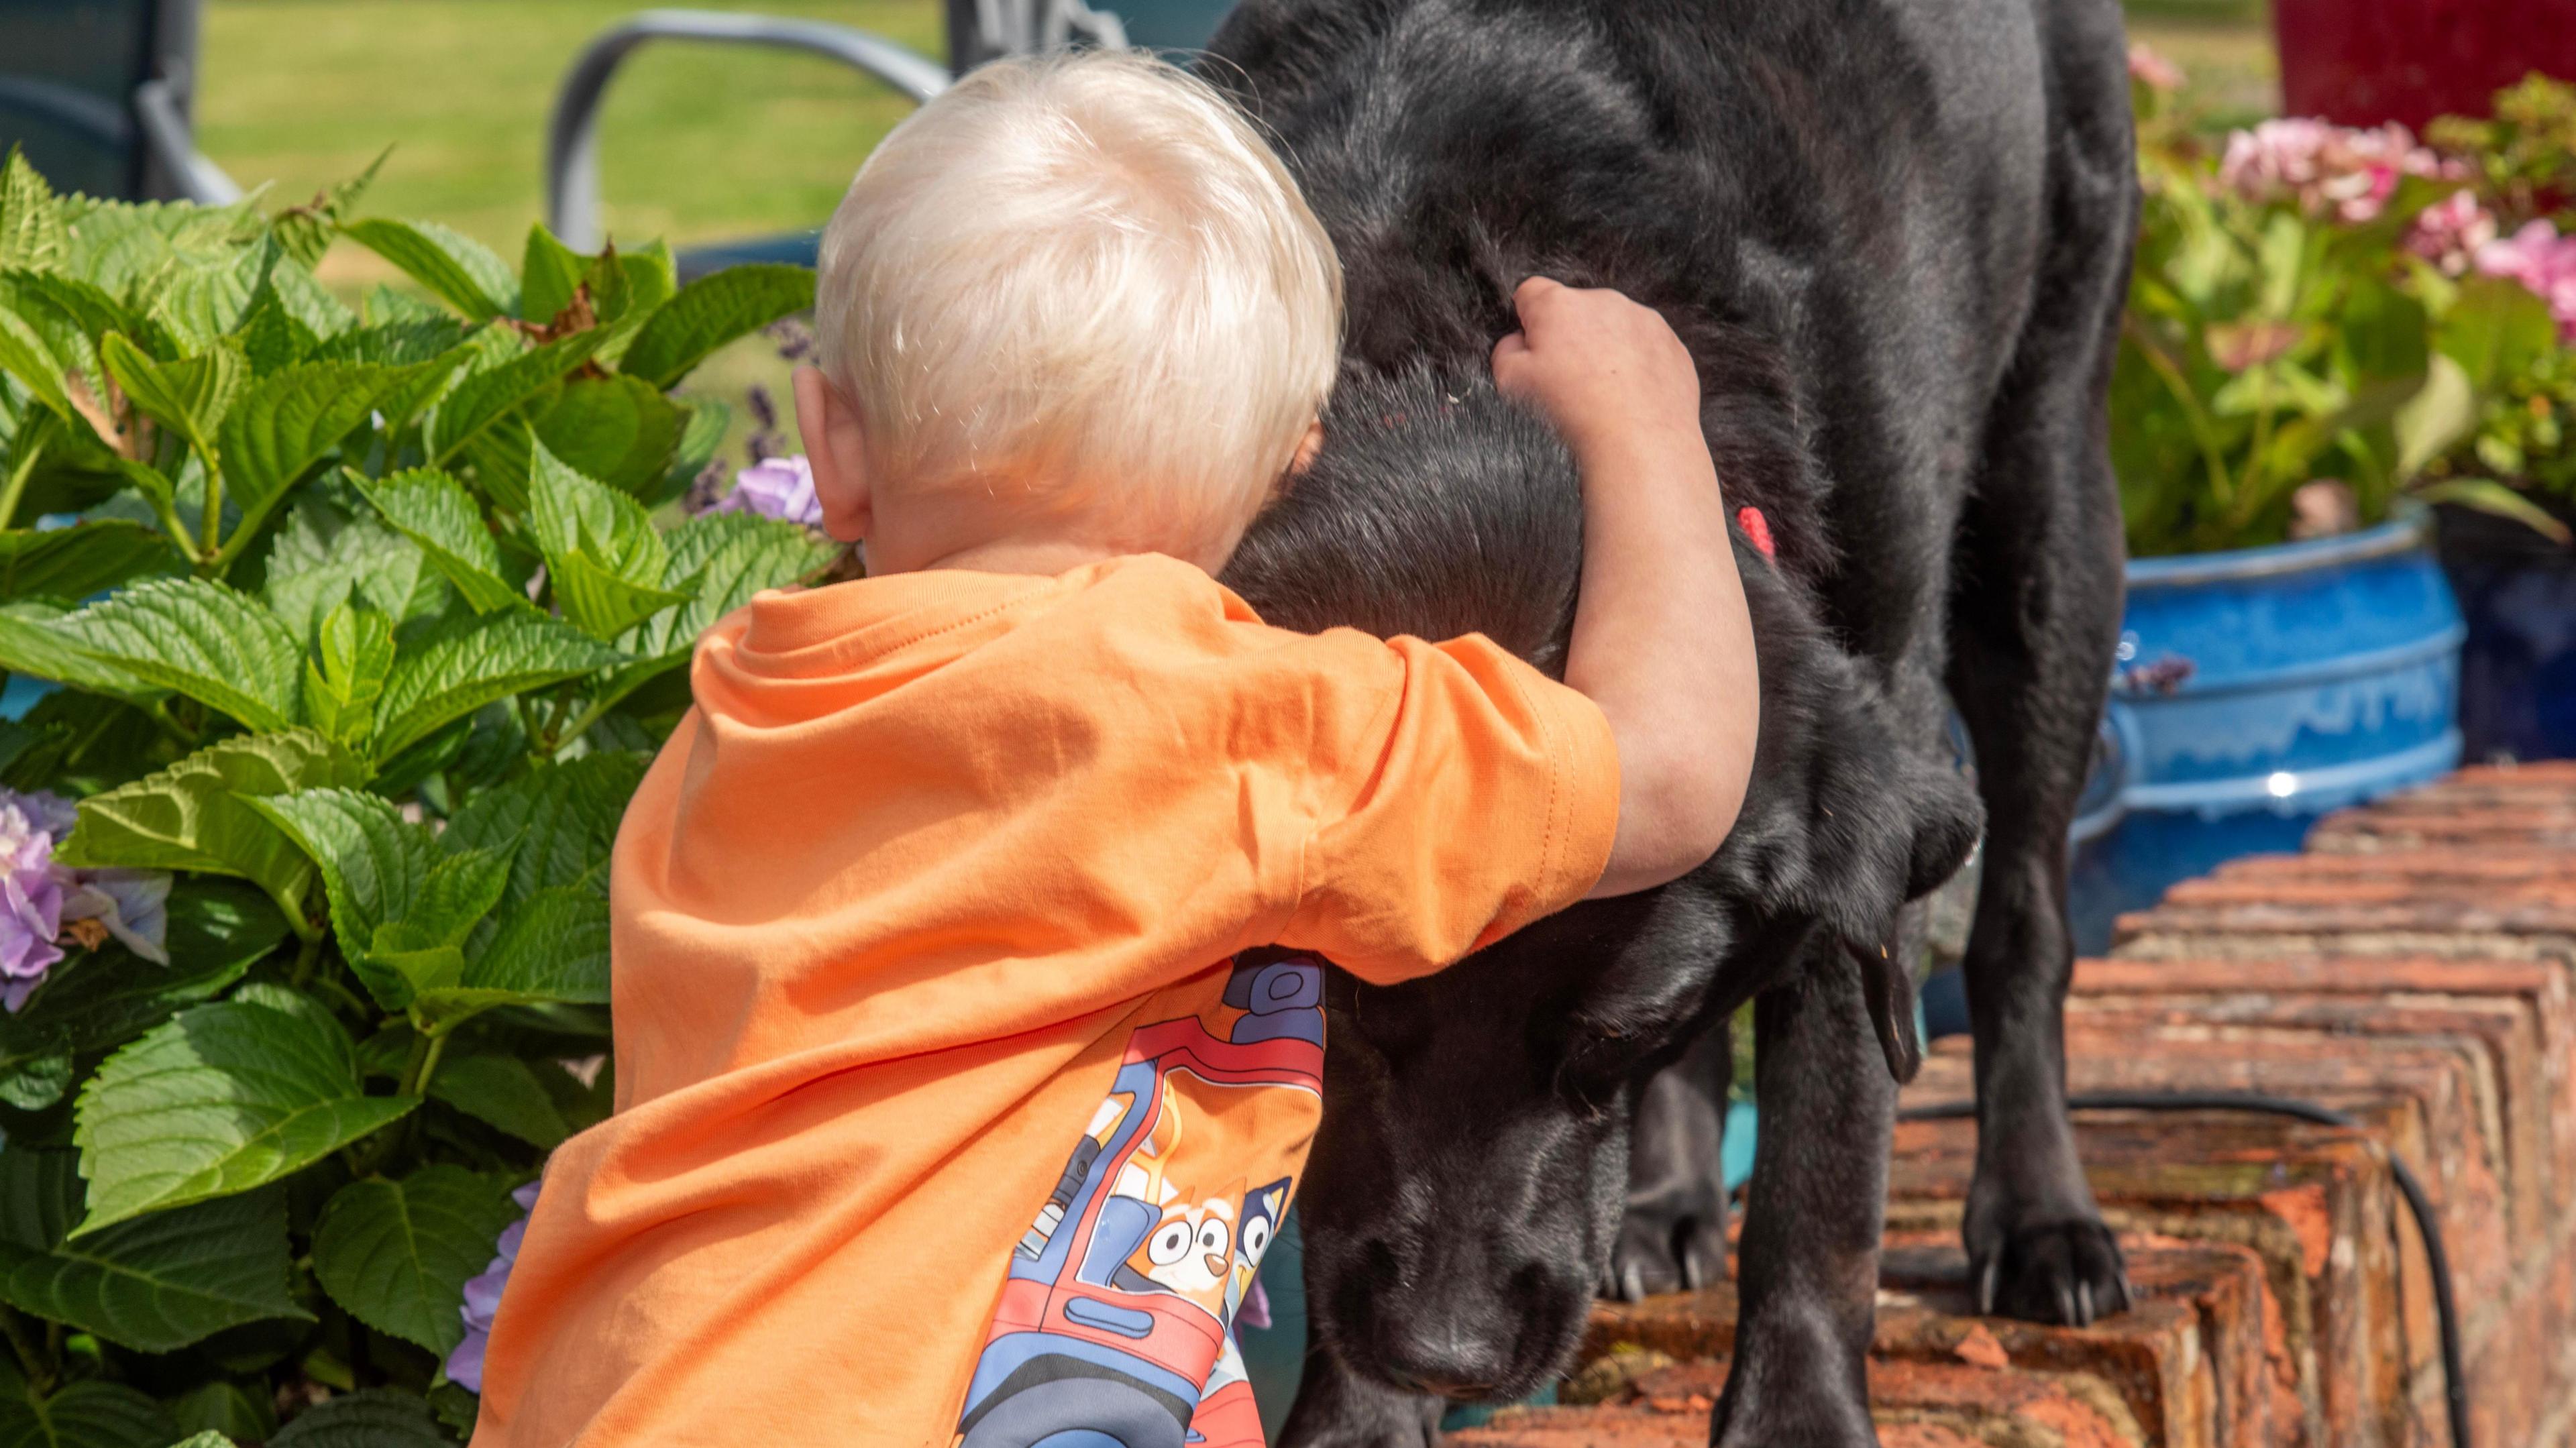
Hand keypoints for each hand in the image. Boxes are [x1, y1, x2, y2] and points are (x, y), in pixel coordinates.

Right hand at [1490, 278, 1700, 458]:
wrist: (1639, 440)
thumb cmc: (1576, 410)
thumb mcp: (1512, 383)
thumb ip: (1506, 352)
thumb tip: (1515, 343)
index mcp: (1559, 305)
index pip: (1531, 292)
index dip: (1527, 319)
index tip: (1533, 344)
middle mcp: (1603, 302)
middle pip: (1575, 310)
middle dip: (1569, 337)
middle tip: (1568, 379)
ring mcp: (1642, 319)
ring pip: (1614, 327)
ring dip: (1605, 349)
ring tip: (1602, 391)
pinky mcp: (1670, 342)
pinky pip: (1646, 346)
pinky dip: (1638, 365)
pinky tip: (1629, 395)